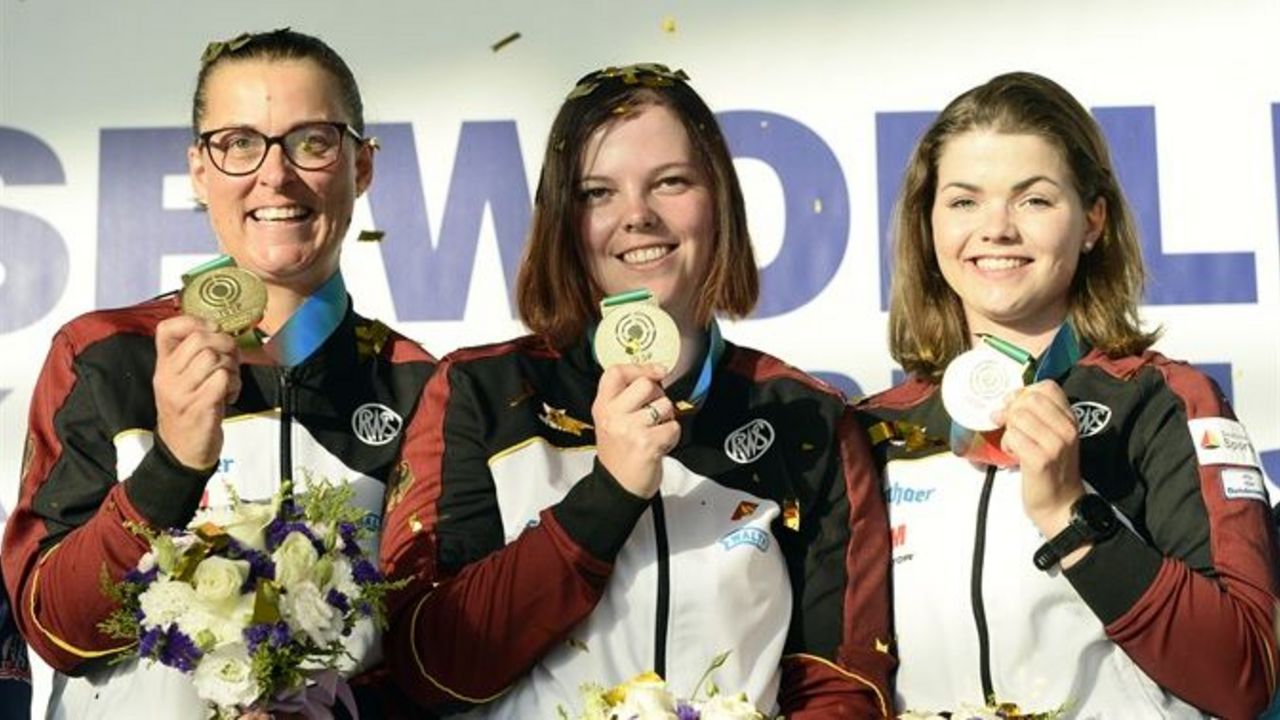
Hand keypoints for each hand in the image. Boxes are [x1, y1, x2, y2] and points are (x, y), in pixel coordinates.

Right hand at [153, 315, 240, 469]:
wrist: (183, 451)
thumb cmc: (188, 411)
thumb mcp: (182, 381)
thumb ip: (192, 356)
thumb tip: (218, 330)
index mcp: (163, 366)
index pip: (166, 329)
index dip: (193, 321)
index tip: (212, 330)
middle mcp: (168, 377)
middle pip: (200, 340)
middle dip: (225, 344)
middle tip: (232, 359)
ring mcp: (182, 392)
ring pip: (213, 358)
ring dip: (231, 366)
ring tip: (230, 380)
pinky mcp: (199, 407)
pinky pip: (222, 379)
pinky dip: (234, 384)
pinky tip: (230, 395)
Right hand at [591, 363, 678, 498]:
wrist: (617, 487)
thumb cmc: (619, 454)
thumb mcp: (611, 421)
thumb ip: (625, 398)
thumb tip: (654, 374)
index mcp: (602, 406)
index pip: (615, 372)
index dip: (639, 367)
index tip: (657, 371)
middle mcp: (612, 415)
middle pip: (646, 385)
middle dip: (659, 396)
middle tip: (654, 412)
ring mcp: (629, 429)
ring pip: (664, 406)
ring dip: (667, 419)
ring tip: (654, 433)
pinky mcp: (646, 443)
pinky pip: (673, 427)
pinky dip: (672, 437)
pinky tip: (660, 445)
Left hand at [995, 381, 1084, 540]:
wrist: (1060, 504)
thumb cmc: (1051, 469)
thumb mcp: (1051, 436)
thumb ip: (1035, 415)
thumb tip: (1006, 400)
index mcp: (1070, 419)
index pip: (1047, 387)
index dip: (1024, 392)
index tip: (1015, 406)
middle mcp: (1066, 429)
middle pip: (1028, 399)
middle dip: (1012, 410)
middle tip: (1010, 427)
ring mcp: (1055, 444)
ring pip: (1018, 417)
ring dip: (1009, 430)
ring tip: (1014, 444)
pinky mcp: (1040, 459)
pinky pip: (1013, 437)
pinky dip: (1007, 444)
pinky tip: (1014, 455)